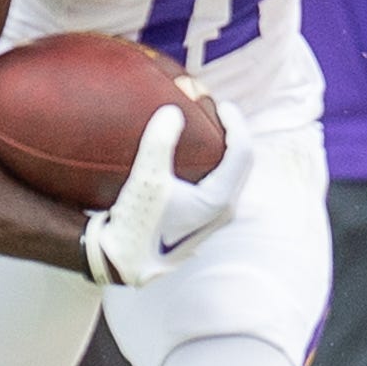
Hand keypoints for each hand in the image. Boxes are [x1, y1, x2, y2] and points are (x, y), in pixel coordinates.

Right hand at [82, 100, 253, 285]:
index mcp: (219, 201)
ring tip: (206, 128)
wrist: (124, 261)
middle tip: (214, 110)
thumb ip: (159, 142)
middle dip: (232, 132)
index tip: (221, 104)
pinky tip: (193, 155)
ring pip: (232, 174)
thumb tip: (173, 111)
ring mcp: (216, 219)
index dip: (235, 123)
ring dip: (224, 149)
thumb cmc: (136, 223)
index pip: (242, 152)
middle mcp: (224, 211)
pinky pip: (220, 184)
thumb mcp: (146, 179)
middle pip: (242, 162)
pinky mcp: (203, 222)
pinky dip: (214, 164)